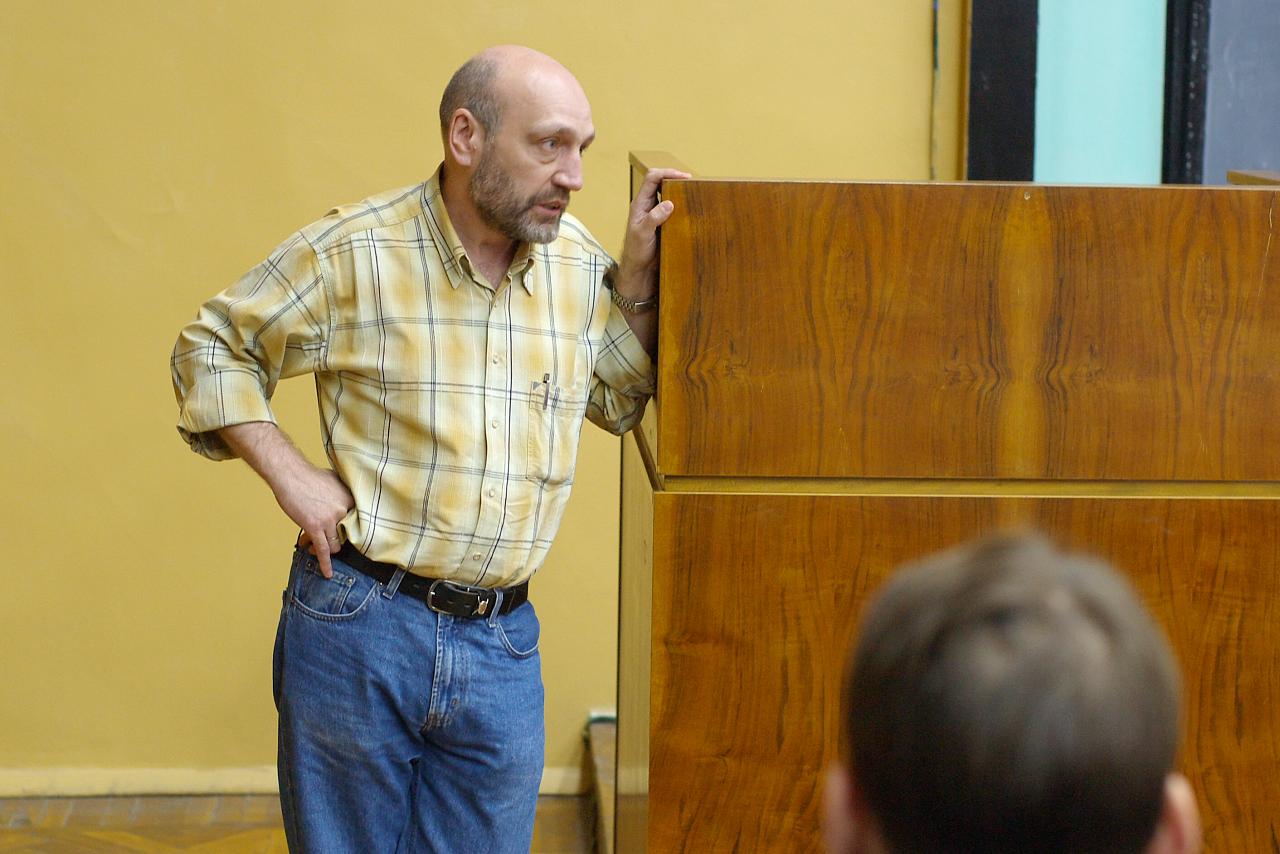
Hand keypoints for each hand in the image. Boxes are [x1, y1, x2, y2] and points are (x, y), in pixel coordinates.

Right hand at [218, 421, 355, 578]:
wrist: (290, 474)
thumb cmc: (309, 476)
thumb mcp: (334, 480)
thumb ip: (344, 494)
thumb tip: (347, 502)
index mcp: (350, 499)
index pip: (357, 523)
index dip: (348, 529)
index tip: (346, 533)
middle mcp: (344, 510)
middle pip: (347, 535)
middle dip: (336, 538)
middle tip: (325, 536)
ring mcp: (330, 520)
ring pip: (335, 545)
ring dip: (328, 548)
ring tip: (316, 544)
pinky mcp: (315, 527)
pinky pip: (323, 550)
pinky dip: (325, 563)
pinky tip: (327, 573)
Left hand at [615, 167, 690, 296]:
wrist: (638, 267)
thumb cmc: (636, 251)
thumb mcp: (643, 234)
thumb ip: (654, 218)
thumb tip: (669, 203)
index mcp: (640, 203)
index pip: (652, 179)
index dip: (667, 173)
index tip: (683, 176)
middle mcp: (647, 204)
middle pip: (659, 181)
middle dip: (674, 177)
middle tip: (691, 181)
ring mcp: (654, 211)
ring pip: (665, 192)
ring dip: (678, 189)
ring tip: (692, 190)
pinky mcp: (662, 220)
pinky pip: (671, 205)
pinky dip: (680, 202)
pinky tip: (689, 205)